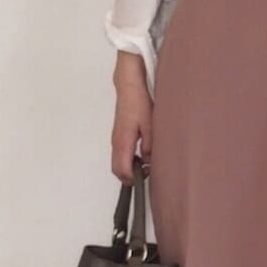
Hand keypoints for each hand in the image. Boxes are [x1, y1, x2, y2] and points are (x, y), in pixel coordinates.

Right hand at [111, 55, 152, 184]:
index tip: (145, 180)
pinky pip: (121, 154)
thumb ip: (150, 146)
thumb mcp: (151, 125)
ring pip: (119, 162)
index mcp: (123, 142)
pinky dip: (130, 160)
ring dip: (131, 168)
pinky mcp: (119, 135)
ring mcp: (116, 139)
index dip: (133, 180)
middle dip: (131, 177)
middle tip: (148, 174)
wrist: (129, 85)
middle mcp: (116, 143)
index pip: (122, 170)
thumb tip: (151, 161)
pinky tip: (143, 154)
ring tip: (148, 165)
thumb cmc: (139, 102)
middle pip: (118, 170)